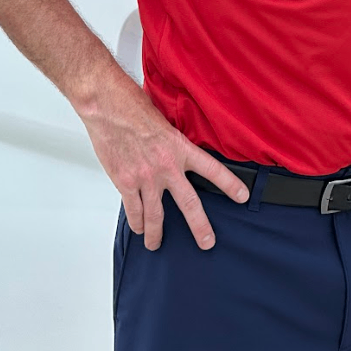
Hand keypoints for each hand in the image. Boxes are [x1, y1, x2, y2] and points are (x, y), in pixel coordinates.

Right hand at [77, 78, 249, 250]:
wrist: (108, 107)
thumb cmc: (134, 108)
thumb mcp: (165, 123)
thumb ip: (174, 143)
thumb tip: (177, 154)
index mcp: (181, 149)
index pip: (213, 170)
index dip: (230, 184)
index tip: (242, 196)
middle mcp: (167, 167)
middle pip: (189, 204)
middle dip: (200, 226)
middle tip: (207, 242)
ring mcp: (146, 178)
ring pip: (156, 215)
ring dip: (156, 233)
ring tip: (156, 244)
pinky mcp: (125, 182)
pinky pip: (134, 210)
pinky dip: (136, 222)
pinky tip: (138, 228)